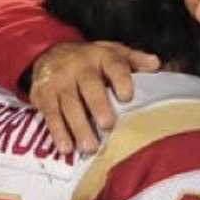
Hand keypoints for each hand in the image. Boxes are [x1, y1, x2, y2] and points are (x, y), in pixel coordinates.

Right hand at [30, 40, 156, 154]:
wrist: (49, 53)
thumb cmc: (89, 60)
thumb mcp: (112, 53)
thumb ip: (134, 60)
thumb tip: (156, 64)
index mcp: (101, 56)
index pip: (113, 65)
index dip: (121, 79)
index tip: (127, 96)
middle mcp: (79, 66)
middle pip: (89, 86)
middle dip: (98, 105)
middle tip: (108, 125)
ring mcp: (59, 81)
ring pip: (69, 104)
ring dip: (78, 127)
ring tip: (89, 147)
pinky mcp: (43, 95)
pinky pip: (50, 115)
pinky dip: (58, 132)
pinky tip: (66, 147)